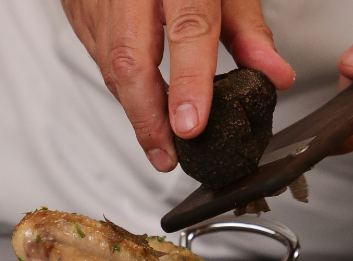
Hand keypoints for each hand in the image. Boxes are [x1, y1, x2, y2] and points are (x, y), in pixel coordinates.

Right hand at [61, 0, 294, 171]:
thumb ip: (247, 29)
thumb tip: (274, 75)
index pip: (187, 30)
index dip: (189, 84)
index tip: (192, 126)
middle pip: (130, 60)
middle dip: (148, 118)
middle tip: (167, 155)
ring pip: (109, 64)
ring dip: (135, 110)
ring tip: (159, 142)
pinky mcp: (79, 7)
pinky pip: (97, 56)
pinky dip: (121, 87)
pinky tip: (140, 105)